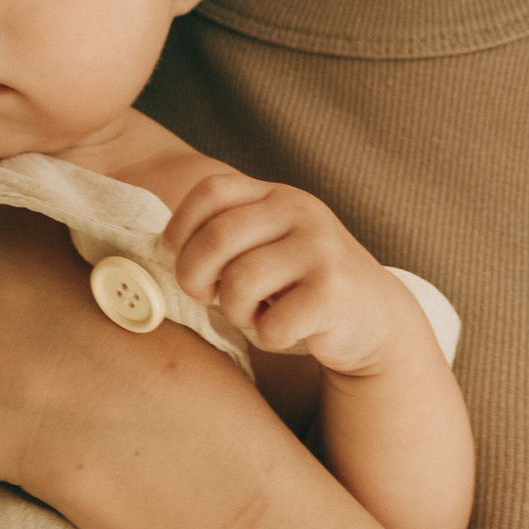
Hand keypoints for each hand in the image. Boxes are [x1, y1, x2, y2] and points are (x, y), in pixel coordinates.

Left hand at [162, 169, 417, 379]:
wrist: (373, 317)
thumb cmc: (299, 284)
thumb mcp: (265, 246)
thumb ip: (221, 238)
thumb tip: (155, 253)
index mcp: (276, 195)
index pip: (211, 191)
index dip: (179, 229)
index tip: (174, 259)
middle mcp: (301, 211)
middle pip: (218, 238)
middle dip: (194, 276)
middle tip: (204, 296)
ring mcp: (322, 249)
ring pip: (240, 283)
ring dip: (234, 311)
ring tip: (252, 313)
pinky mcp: (335, 291)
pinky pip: (272, 323)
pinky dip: (266, 336)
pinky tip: (282, 330)